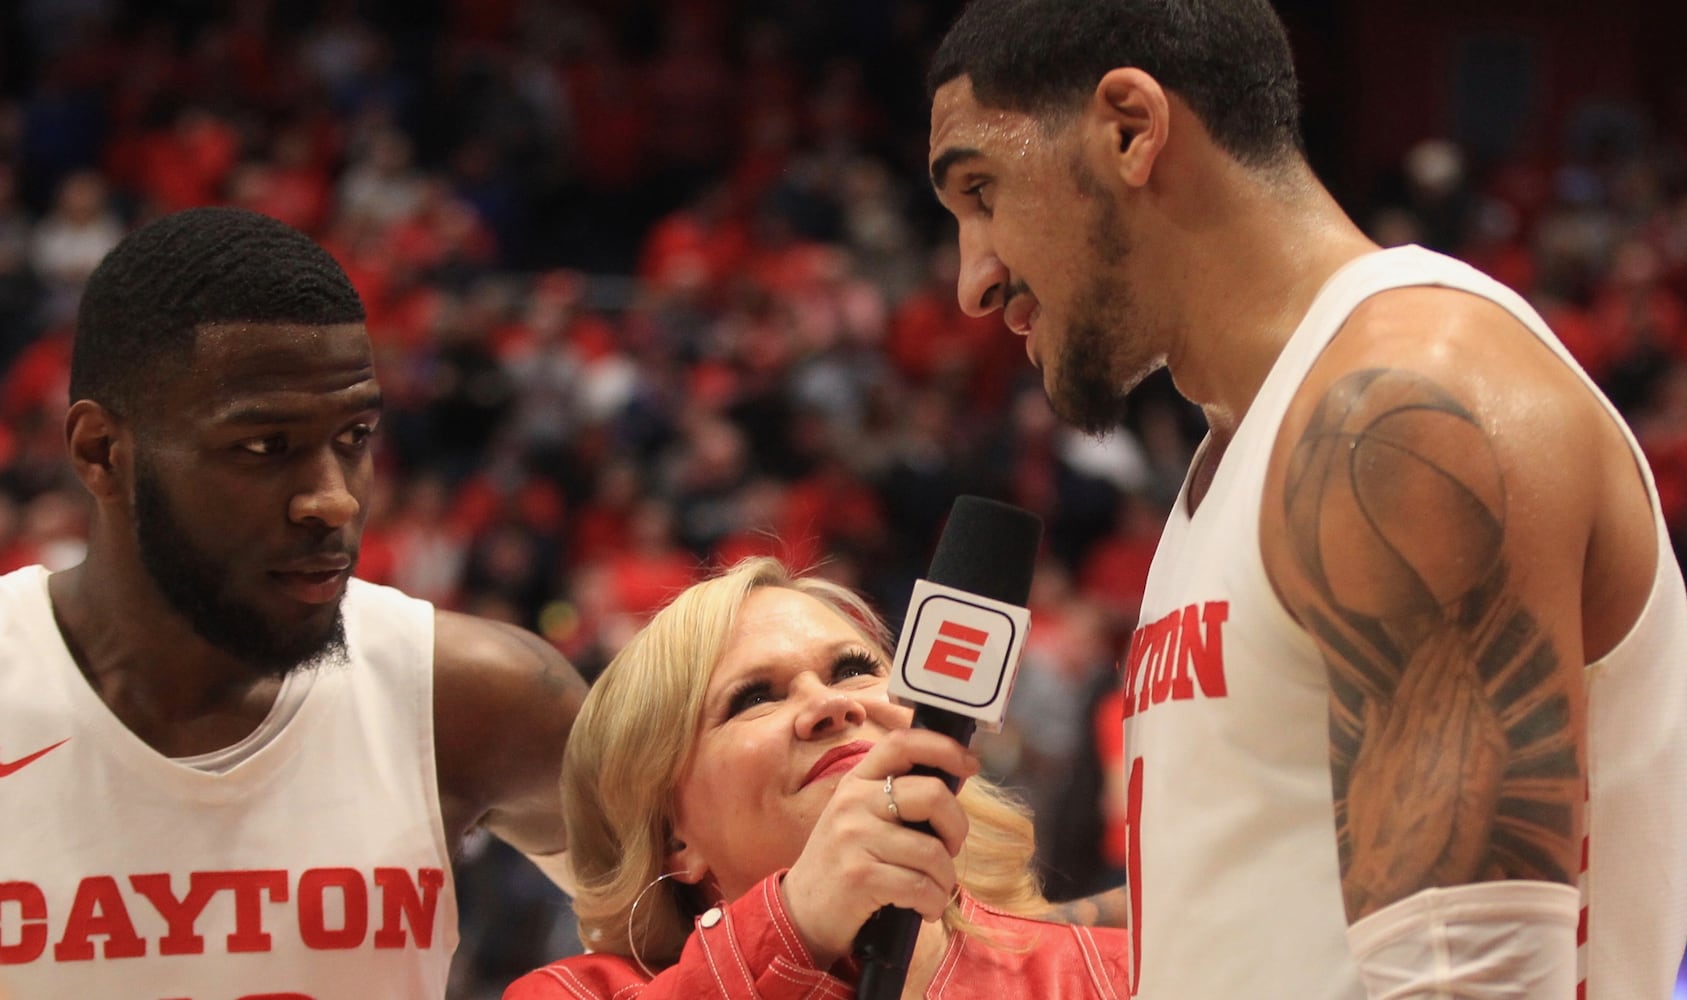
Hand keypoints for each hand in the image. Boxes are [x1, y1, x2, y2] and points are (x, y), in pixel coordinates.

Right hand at [779, 728, 978, 967]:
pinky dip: (933, 902)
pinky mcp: (859, 876)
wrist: (803, 912)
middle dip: (957, 828)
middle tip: (949, 849)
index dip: (943, 747)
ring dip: (945, 879)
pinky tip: (924, 908)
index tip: (970, 764)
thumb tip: (955, 779)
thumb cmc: (845, 862)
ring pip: (933, 851)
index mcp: (857, 781)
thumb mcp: (861, 818)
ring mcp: (853, 837)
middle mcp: (852, 802)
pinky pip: (920, 886)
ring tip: (935, 889)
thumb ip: (898, 798)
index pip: (903, 744)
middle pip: (933, 794)